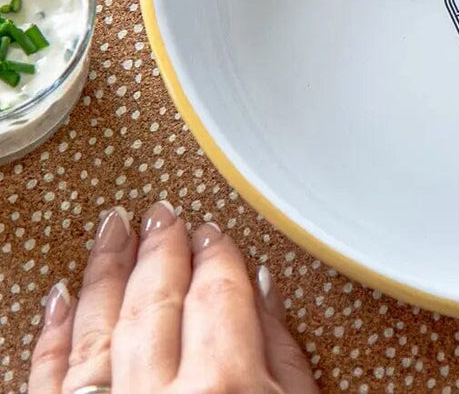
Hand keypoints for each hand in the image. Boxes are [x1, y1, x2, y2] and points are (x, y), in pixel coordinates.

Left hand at [28, 200, 318, 393]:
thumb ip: (284, 352)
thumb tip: (266, 290)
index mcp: (225, 385)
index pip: (218, 292)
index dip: (215, 253)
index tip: (212, 231)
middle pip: (156, 300)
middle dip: (159, 248)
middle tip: (161, 212)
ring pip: (98, 328)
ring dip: (105, 271)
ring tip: (114, 230)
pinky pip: (45, 378)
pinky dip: (51, 334)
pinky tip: (60, 298)